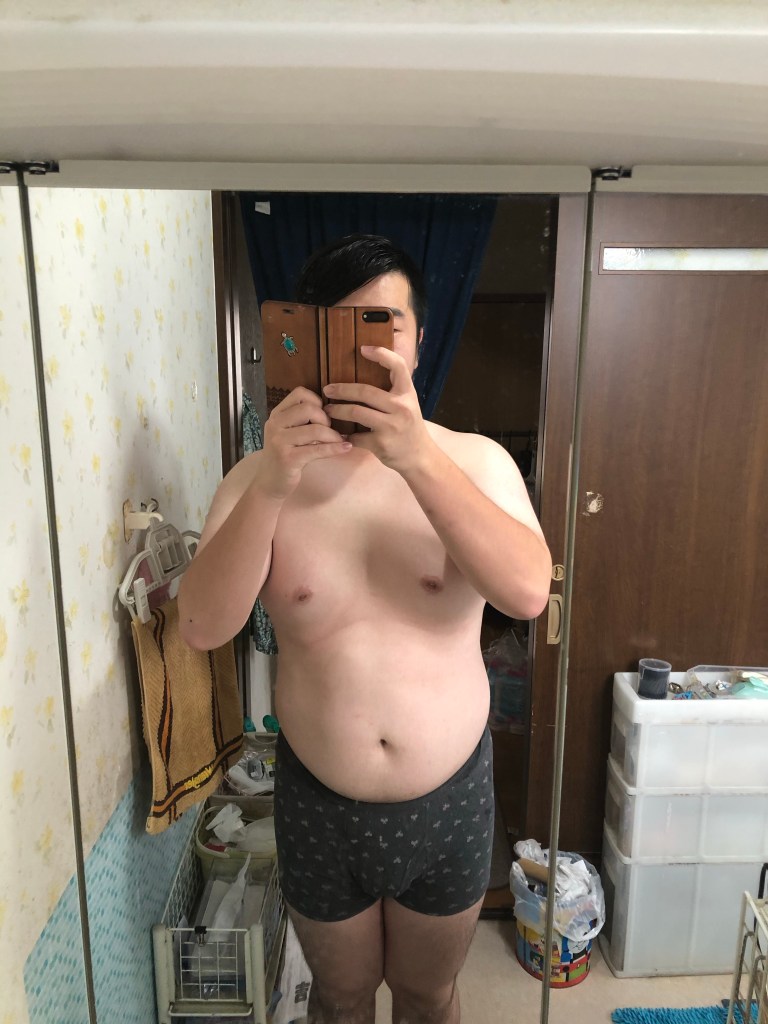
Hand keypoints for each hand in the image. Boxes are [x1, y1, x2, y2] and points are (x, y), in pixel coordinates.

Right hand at [258, 387, 351, 498]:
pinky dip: (335, 448)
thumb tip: (334, 410)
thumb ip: (303, 420)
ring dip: (333, 436)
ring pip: (316, 430)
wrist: (269, 483)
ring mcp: (279, 442)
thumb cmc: (285, 456)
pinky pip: (318, 450)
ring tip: (339, 441)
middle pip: (309, 409)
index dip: (317, 401)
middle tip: (330, 431)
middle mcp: (275, 425)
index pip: (300, 393)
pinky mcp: (288, 459)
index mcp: (277, 415)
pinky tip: (346, 448)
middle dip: (326, 419)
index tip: (322, 415)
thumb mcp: (289, 433)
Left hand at [323, 347, 433, 474]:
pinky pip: (356, 436)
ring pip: (356, 412)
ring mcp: (391, 426)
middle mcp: (401, 408)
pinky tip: (339, 433)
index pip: (398, 366)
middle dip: (342, 389)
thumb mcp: (407, 404)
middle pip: (365, 391)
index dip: (381, 354)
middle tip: (327, 389)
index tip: (363, 349)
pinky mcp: (381, 444)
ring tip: (328, 409)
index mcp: (408, 393)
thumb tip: (367, 369)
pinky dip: (345, 435)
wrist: (419, 457)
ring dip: (337, 410)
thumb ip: (393, 389)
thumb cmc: (408, 426)